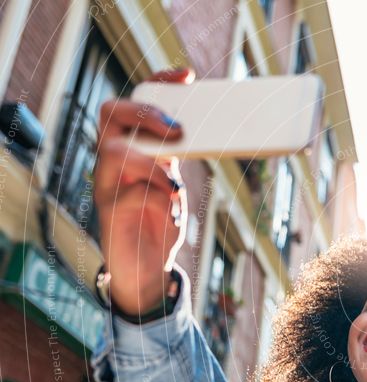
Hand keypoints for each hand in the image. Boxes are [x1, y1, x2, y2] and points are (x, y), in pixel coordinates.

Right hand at [93, 68, 193, 315]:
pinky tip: (172, 209)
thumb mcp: (174, 186)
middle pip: (111, 113)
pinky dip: (157, 197)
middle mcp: (112, 162)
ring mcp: (106, 186)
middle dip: (146, 113)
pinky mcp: (110, 214)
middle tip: (179, 131)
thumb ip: (180, 161)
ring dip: (151, 161)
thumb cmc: (159, 224)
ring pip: (113, 151)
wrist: (146, 273)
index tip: (186, 75)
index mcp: (131, 149)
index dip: (157, 83)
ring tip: (175, 182)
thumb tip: (212, 134)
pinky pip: (130, 194)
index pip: (133, 101)